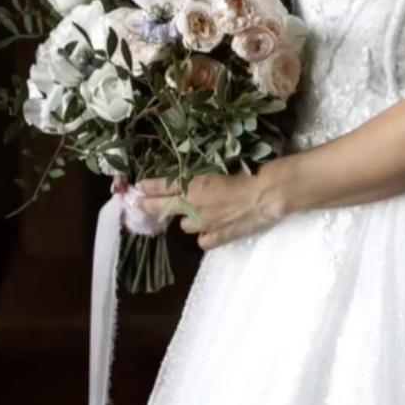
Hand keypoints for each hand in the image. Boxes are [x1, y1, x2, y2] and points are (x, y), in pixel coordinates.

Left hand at [137, 171, 284, 251]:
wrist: (264, 195)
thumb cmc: (246, 172)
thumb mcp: (220, 164)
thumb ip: (203, 172)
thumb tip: (195, 173)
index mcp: (192, 185)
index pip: (162, 186)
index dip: (148, 187)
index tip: (140, 187)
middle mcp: (192, 206)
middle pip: (162, 208)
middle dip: (148, 205)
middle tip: (140, 203)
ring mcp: (203, 224)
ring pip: (184, 226)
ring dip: (186, 219)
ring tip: (194, 214)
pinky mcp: (217, 237)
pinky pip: (203, 240)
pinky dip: (205, 235)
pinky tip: (210, 230)